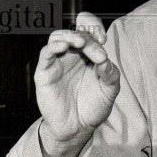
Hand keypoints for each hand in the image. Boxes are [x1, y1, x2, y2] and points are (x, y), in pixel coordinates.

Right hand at [34, 11, 120, 148]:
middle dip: (88, 38)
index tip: (103, 38)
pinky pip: (46, 53)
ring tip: (81, 43)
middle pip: (76, 33)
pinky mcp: (45, 72)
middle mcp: (73, 55)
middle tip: (98, 52)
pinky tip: (64, 47)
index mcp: (89, 55)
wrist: (78, 128)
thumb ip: (110, 73)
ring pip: (58, 37)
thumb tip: (104, 59)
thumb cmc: (93, 107)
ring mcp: (58, 62)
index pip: (89, 30)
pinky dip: (54, 46)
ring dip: (70, 36)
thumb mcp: (109, 90)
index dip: (94, 28)